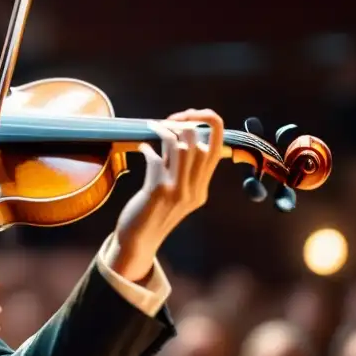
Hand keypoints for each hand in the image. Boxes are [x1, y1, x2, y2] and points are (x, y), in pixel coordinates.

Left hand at [107, 109, 224, 280]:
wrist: (138, 241)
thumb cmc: (153, 213)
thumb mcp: (174, 191)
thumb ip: (179, 168)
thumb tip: (179, 138)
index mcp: (202, 188)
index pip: (217, 148)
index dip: (209, 124)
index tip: (193, 114)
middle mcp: (194, 189)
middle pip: (199, 143)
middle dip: (185, 123)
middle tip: (170, 119)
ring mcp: (177, 190)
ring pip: (181, 147)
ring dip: (165, 131)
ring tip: (154, 127)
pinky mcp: (158, 191)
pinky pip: (156, 159)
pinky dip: (147, 149)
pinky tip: (142, 148)